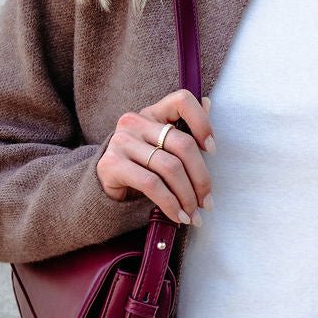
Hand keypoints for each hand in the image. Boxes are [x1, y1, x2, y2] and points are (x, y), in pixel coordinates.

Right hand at [96, 88, 214, 225]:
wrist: (104, 186)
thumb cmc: (142, 166)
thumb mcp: (163, 146)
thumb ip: (184, 128)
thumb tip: (208, 102)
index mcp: (152, 113)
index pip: (182, 101)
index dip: (202, 123)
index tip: (212, 150)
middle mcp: (135, 122)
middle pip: (182, 145)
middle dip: (201, 178)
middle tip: (207, 202)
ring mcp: (122, 141)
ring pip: (170, 168)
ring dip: (187, 197)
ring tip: (194, 215)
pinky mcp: (112, 164)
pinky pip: (151, 184)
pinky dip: (170, 204)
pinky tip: (178, 216)